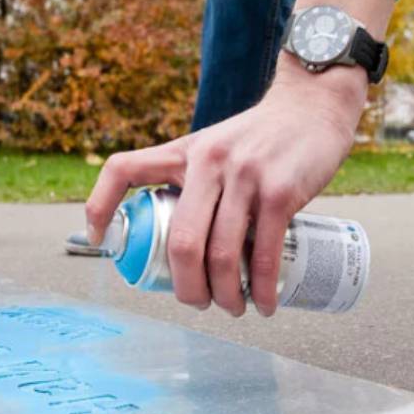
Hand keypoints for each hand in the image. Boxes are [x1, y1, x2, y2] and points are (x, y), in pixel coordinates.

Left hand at [85, 0, 395, 316]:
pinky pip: (264, 254)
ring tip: (235, 308)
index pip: (124, 169)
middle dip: (186, 288)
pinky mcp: (280, 191)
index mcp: (183, 151)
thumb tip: (184, 243)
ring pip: (220, 255)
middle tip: (199, 303)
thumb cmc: (262, 137)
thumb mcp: (216, 145)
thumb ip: (197, 180)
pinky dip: (261, 289)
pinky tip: (264, 304)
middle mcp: (207, 162)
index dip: (100, 207)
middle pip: (180, 241)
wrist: (313, 105)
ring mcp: (244, 176)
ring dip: (226, 296)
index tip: (100, 242)